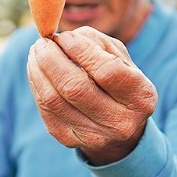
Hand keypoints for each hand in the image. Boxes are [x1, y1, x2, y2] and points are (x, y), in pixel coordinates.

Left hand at [27, 26, 157, 164]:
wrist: (115, 123)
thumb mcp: (118, 56)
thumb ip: (94, 41)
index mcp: (141, 96)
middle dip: (52, 59)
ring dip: (38, 70)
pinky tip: (36, 69)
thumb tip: (60, 39)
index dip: (81, 50)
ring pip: (54, 100)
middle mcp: (121, 122)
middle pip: (75, 88)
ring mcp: (94, 136)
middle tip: (41, 42)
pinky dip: (36, 84)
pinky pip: (45, 109)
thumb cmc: (117, 79)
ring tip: (36, 52)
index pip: (108, 71)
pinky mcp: (69, 139)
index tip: (64, 36)